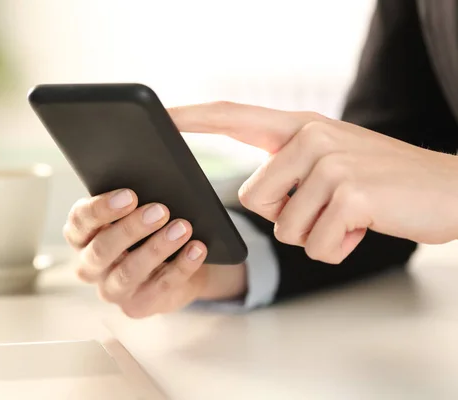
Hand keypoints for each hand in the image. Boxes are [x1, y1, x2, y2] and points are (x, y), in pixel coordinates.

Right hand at [63, 189, 246, 317]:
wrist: (173, 263)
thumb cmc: (147, 230)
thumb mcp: (134, 213)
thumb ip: (132, 202)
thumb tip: (152, 181)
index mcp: (81, 237)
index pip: (80, 222)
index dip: (102, 209)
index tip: (130, 195)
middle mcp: (90, 266)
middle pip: (102, 250)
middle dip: (131, 229)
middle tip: (160, 210)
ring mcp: (111, 290)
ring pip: (128, 272)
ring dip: (157, 248)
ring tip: (182, 228)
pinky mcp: (137, 307)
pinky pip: (160, 288)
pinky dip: (182, 266)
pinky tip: (197, 248)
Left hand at [169, 101, 457, 263]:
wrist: (449, 189)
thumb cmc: (382, 182)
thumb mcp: (331, 161)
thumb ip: (289, 169)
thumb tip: (251, 196)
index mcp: (300, 127)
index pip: (234, 116)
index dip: (195, 117)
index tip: (163, 118)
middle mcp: (310, 136)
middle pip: (251, 199)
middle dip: (285, 217)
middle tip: (328, 207)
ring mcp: (330, 162)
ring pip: (283, 227)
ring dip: (315, 234)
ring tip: (350, 215)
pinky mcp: (349, 192)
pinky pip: (314, 245)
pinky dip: (337, 247)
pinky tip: (363, 227)